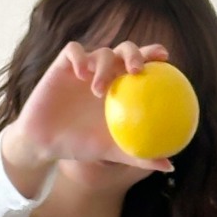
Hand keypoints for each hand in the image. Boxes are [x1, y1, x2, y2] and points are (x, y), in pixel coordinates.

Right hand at [4, 40, 176, 172]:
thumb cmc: (83, 144)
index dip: (153, 55)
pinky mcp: (62, 66)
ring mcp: (85, 67)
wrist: (48, 143)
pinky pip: (73, 51)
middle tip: (136, 70)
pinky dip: (80, 58)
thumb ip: (140, 156)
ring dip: (104, 67)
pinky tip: (82, 74)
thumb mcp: (113, 151)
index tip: (165, 58)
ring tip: (99, 91)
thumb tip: (169, 166)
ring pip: (101, 52)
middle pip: (125, 50)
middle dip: (134, 53)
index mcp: (123, 87)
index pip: (142, 65)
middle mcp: (107, 73)